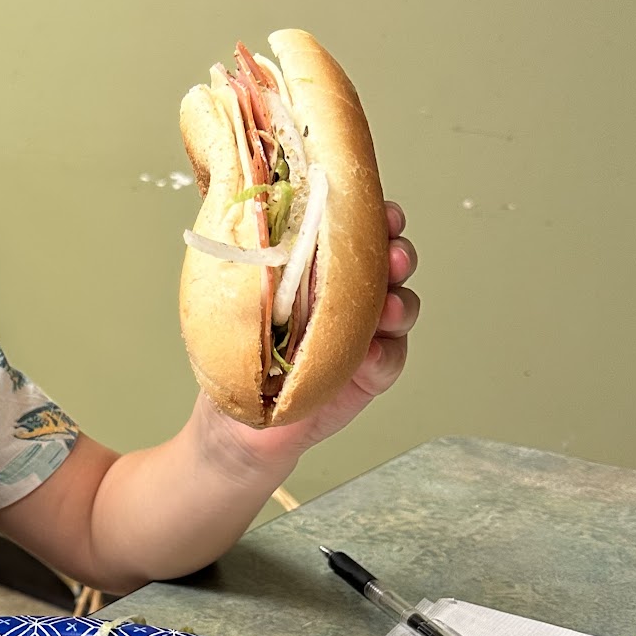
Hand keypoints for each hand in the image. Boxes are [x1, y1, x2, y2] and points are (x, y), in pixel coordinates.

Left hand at [212, 201, 420, 471]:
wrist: (236, 421)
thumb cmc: (237, 352)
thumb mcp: (235, 301)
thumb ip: (253, 264)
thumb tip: (245, 220)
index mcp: (322, 267)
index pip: (356, 233)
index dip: (374, 218)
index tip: (380, 213)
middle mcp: (350, 296)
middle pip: (390, 265)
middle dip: (398, 254)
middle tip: (394, 257)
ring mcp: (364, 335)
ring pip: (400, 309)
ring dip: (400, 303)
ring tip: (387, 308)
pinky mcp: (370, 375)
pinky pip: (390, 360)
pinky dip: (386, 355)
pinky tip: (371, 355)